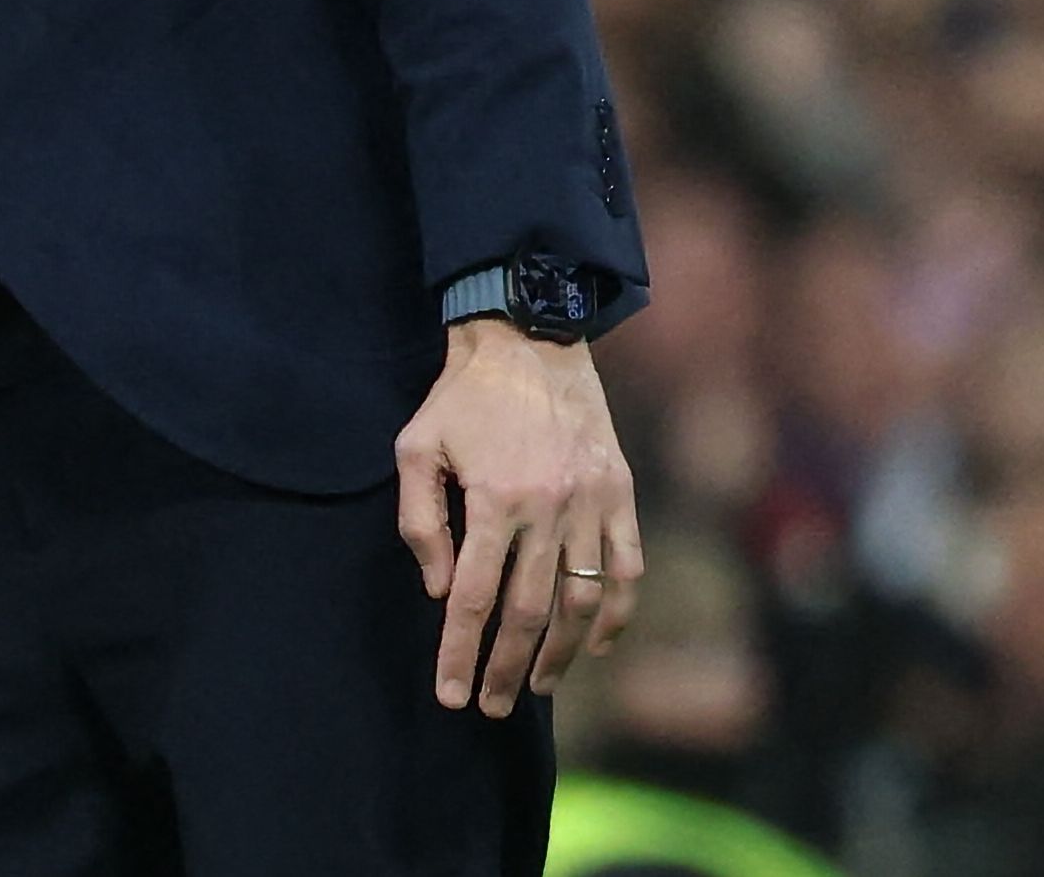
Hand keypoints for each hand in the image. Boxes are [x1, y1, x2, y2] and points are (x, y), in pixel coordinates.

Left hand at [395, 319, 643, 716]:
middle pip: (528, 613)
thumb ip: (420, 521)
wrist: (529, 339)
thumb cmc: (461, 397)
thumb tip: (440, 591)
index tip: (451, 695)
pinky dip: (618, 614)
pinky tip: (600, 646)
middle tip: (492, 706)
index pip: (473, 598)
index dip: (461, 652)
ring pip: (582, 601)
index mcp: (494, 499)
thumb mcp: (416, 447)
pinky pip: (627, 569)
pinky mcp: (621, 494)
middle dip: (507, 668)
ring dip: (562, 654)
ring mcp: (591, 504)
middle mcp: (548, 508)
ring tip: (536, 684)